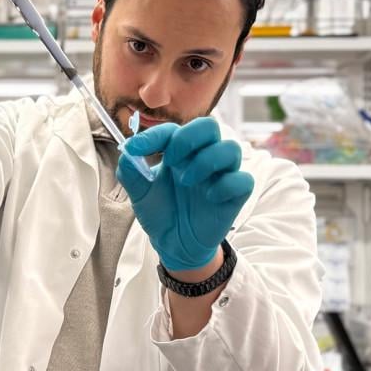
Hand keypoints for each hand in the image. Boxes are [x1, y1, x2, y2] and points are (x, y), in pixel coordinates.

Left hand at [116, 117, 253, 271]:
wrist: (173, 243)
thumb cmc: (160, 212)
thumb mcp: (139, 192)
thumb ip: (130, 170)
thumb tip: (127, 150)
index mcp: (179, 152)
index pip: (173, 130)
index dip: (154, 135)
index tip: (135, 149)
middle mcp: (202, 157)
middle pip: (208, 126)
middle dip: (188, 138)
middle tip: (172, 160)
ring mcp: (221, 174)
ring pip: (231, 149)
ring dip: (206, 161)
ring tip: (186, 181)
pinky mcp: (235, 195)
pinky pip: (243, 180)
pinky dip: (225, 186)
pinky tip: (209, 197)